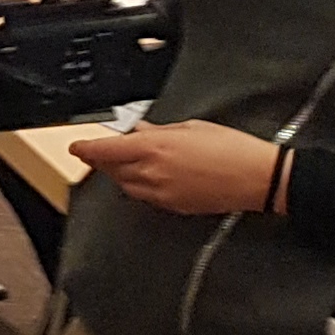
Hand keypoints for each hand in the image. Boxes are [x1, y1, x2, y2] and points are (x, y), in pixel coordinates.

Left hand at [73, 119, 281, 216]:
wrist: (258, 178)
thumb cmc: (232, 149)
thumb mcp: (192, 128)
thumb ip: (159, 130)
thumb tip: (139, 130)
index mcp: (154, 147)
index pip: (106, 150)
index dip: (86, 149)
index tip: (76, 147)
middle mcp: (152, 172)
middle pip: (111, 169)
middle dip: (103, 161)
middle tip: (101, 152)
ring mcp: (161, 193)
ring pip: (125, 185)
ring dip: (120, 174)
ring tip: (126, 163)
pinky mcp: (172, 206)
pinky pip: (144, 196)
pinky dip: (139, 186)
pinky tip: (150, 177)